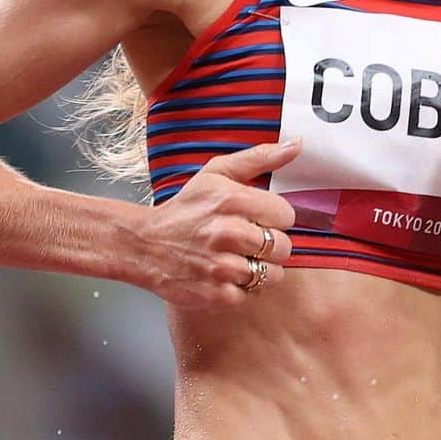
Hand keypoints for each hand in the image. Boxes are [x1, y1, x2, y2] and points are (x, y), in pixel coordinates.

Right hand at [138, 139, 300, 309]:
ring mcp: (220, 266)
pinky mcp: (215, 294)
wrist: (144, 244)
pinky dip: (242, 287)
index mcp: (230, 200)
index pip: (286, 215)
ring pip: (272, 274)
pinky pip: (251, 294)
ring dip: (259, 268)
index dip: (276, 217)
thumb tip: (296, 145)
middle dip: (271, 244)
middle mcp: (226, 233)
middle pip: (283, 247)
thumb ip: (259, 158)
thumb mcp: (217, 173)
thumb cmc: (186, 208)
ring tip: (239, 256)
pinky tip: (226, 274)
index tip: (261, 217)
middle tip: (250, 240)